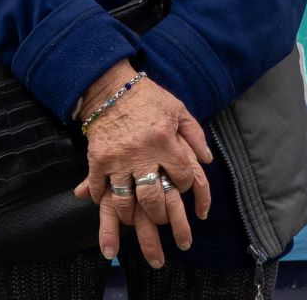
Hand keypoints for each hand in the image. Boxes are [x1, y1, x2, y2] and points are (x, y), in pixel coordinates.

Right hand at [72, 66, 211, 263]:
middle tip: (162, 218)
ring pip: (126, 201)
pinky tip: (108, 203)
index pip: (182, 176)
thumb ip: (195, 135)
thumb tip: (207, 160)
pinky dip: (102, 199)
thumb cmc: (148, 97)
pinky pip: (100, 188)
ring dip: (132, 216)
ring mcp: (118, 158)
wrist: (111, 86)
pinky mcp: (98, 159)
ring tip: (136, 220)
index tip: (182, 186)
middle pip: (154, 198)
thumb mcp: (178, 109)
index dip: (186, 186)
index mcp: (165, 140)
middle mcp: (142, 153)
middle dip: (161, 214)